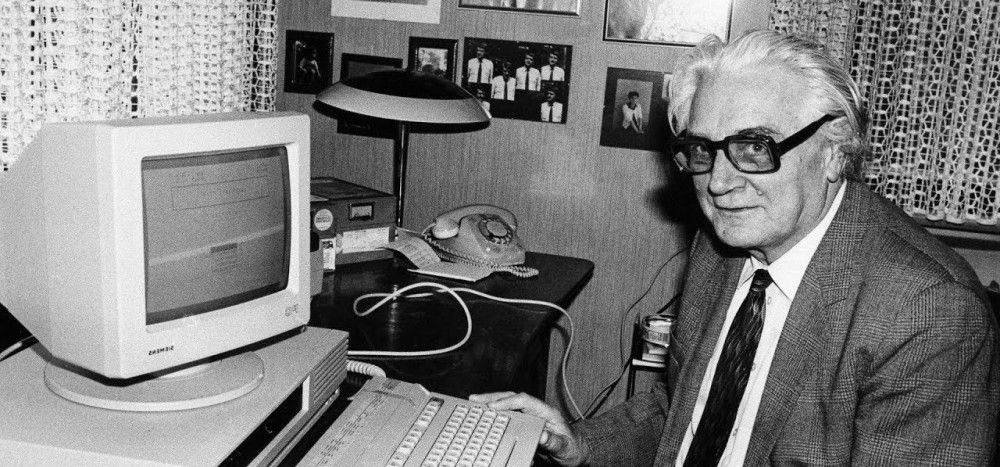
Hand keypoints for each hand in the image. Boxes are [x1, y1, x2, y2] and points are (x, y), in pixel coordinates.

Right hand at [469, 392, 588, 466]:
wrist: (575, 453)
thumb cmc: (572, 449)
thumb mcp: (565, 447)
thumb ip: (554, 442)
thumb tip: (542, 436)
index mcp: (547, 412)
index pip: (525, 401)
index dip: (508, 402)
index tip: (494, 407)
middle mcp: (537, 411)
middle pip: (513, 398)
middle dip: (493, 397)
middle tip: (475, 399)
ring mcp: (530, 417)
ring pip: (509, 405)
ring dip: (492, 402)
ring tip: (474, 402)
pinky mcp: (526, 424)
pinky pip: (509, 416)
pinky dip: (496, 414)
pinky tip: (484, 414)